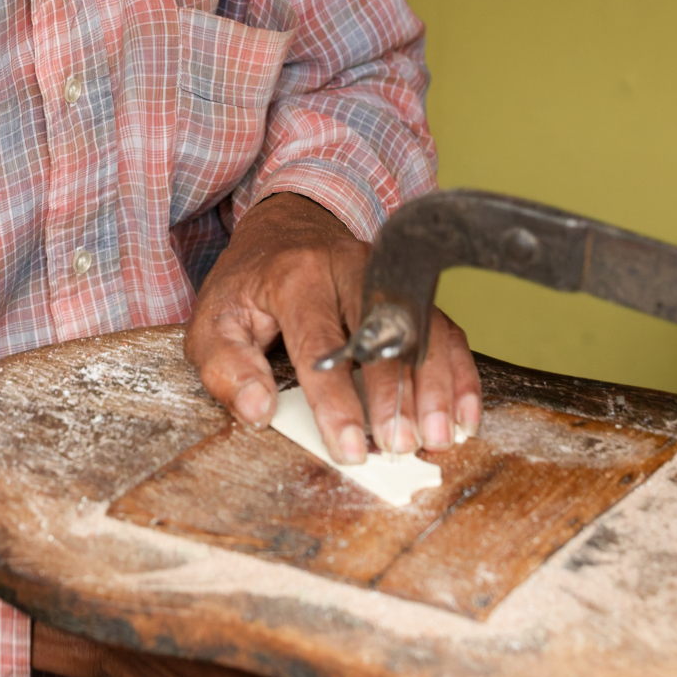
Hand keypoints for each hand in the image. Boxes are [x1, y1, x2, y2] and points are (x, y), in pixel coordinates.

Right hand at [31, 623, 318, 676]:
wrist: (116, 639)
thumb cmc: (178, 608)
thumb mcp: (225, 600)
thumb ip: (272, 614)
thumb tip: (329, 616)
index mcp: (233, 660)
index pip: (306, 673)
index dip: (333, 659)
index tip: (351, 644)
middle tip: (336, 657)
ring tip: (302, 674)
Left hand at [184, 193, 481, 463]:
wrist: (283, 230)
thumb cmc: (248, 286)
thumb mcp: (214, 322)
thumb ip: (227, 368)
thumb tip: (258, 411)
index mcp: (295, 277)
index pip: (321, 342)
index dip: (336, 400)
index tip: (349, 446)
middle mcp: (349, 267)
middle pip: (382, 332)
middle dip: (395, 395)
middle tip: (401, 445)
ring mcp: (387, 275)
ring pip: (422, 329)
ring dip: (436, 386)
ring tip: (438, 435)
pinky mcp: (409, 289)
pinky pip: (443, 327)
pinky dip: (458, 372)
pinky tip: (463, 412)